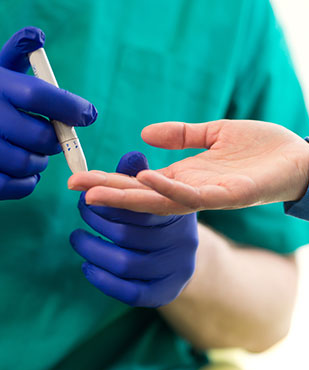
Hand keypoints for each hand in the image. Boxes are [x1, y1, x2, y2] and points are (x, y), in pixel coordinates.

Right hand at [0, 27, 96, 199]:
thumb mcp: (0, 69)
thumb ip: (18, 53)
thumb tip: (37, 35)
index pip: (39, 96)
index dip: (70, 107)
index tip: (89, 114)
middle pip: (41, 137)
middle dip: (56, 140)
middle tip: (55, 136)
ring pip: (30, 163)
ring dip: (40, 160)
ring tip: (34, 149)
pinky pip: (18, 186)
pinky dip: (27, 180)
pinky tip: (24, 168)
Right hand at [68, 120, 308, 214]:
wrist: (300, 159)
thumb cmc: (262, 148)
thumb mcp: (216, 133)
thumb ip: (183, 135)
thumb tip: (145, 135)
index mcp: (190, 176)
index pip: (143, 181)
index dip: (113, 180)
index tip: (80, 177)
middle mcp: (196, 189)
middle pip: (146, 195)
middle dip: (111, 193)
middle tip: (76, 189)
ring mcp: (213, 195)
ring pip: (165, 201)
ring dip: (132, 197)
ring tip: (99, 192)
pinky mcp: (232, 195)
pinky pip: (197, 197)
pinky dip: (172, 189)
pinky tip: (149, 179)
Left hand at [70, 152, 198, 307]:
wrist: (183, 254)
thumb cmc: (161, 217)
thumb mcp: (156, 193)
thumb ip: (139, 177)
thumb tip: (132, 154)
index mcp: (181, 213)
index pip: (142, 205)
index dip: (109, 197)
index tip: (81, 187)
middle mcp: (182, 243)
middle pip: (128, 235)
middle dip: (96, 220)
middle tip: (82, 207)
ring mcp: (175, 270)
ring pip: (125, 264)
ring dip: (92, 250)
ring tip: (78, 237)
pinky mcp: (166, 292)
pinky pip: (131, 292)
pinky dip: (103, 280)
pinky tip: (88, 266)